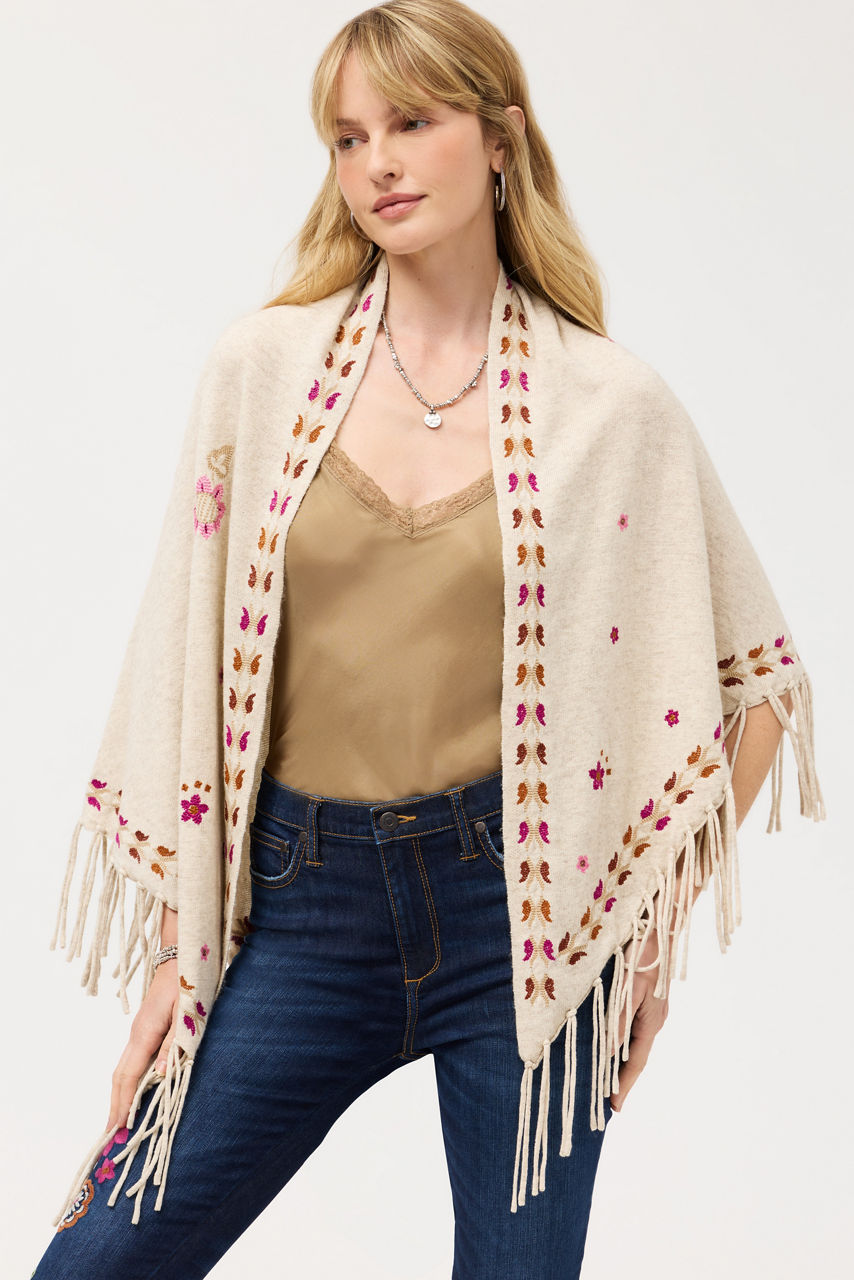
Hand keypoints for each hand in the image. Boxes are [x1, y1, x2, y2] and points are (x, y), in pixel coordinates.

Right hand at [106, 961, 180, 1131]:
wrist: (181, 956)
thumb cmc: (187, 984)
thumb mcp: (186, 1014)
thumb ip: (174, 1044)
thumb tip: (159, 1076)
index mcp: (145, 1034)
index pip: (128, 1077)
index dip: (123, 1104)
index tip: (117, 1129)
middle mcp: (137, 1035)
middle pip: (120, 1077)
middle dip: (116, 1106)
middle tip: (112, 1136)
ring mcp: (139, 1032)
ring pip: (124, 1069)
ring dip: (121, 1095)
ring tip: (120, 1121)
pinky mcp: (146, 1029)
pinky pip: (132, 1061)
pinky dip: (129, 1081)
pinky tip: (135, 1091)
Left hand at [609, 926, 669, 1112]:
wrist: (659, 927)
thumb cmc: (644, 955)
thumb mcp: (629, 987)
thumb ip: (620, 1018)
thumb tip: (610, 1052)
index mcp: (652, 1022)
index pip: (636, 1062)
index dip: (624, 1085)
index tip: (614, 1107)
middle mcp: (653, 1020)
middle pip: (636, 1056)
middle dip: (621, 1079)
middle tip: (604, 1101)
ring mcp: (651, 1010)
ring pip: (633, 1043)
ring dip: (619, 1062)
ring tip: (602, 1080)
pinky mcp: (645, 999)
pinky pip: (631, 1028)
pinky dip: (620, 1042)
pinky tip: (608, 1045)